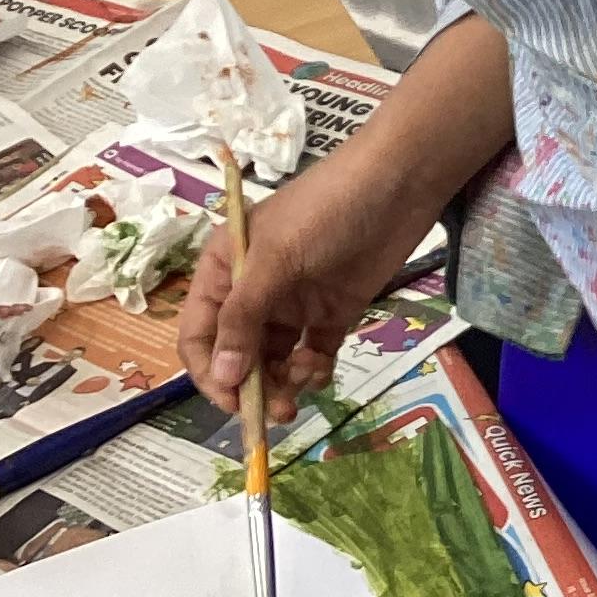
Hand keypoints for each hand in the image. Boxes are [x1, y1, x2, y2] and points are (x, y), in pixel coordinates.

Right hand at [177, 132, 438, 421]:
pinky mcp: (332, 313)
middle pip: (237, 355)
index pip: (200, 333)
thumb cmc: (325, 211)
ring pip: (274, 362)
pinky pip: (312, 356)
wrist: (397, 185)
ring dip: (282, 382)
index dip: (209, 371)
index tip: (231, 401)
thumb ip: (245, 319)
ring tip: (303, 385)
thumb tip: (223, 376)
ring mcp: (293, 304)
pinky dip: (313, 371)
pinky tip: (321, 367)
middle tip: (275, 410)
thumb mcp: (276, 260)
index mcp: (225, 271)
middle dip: (251, 386)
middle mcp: (253, 291)